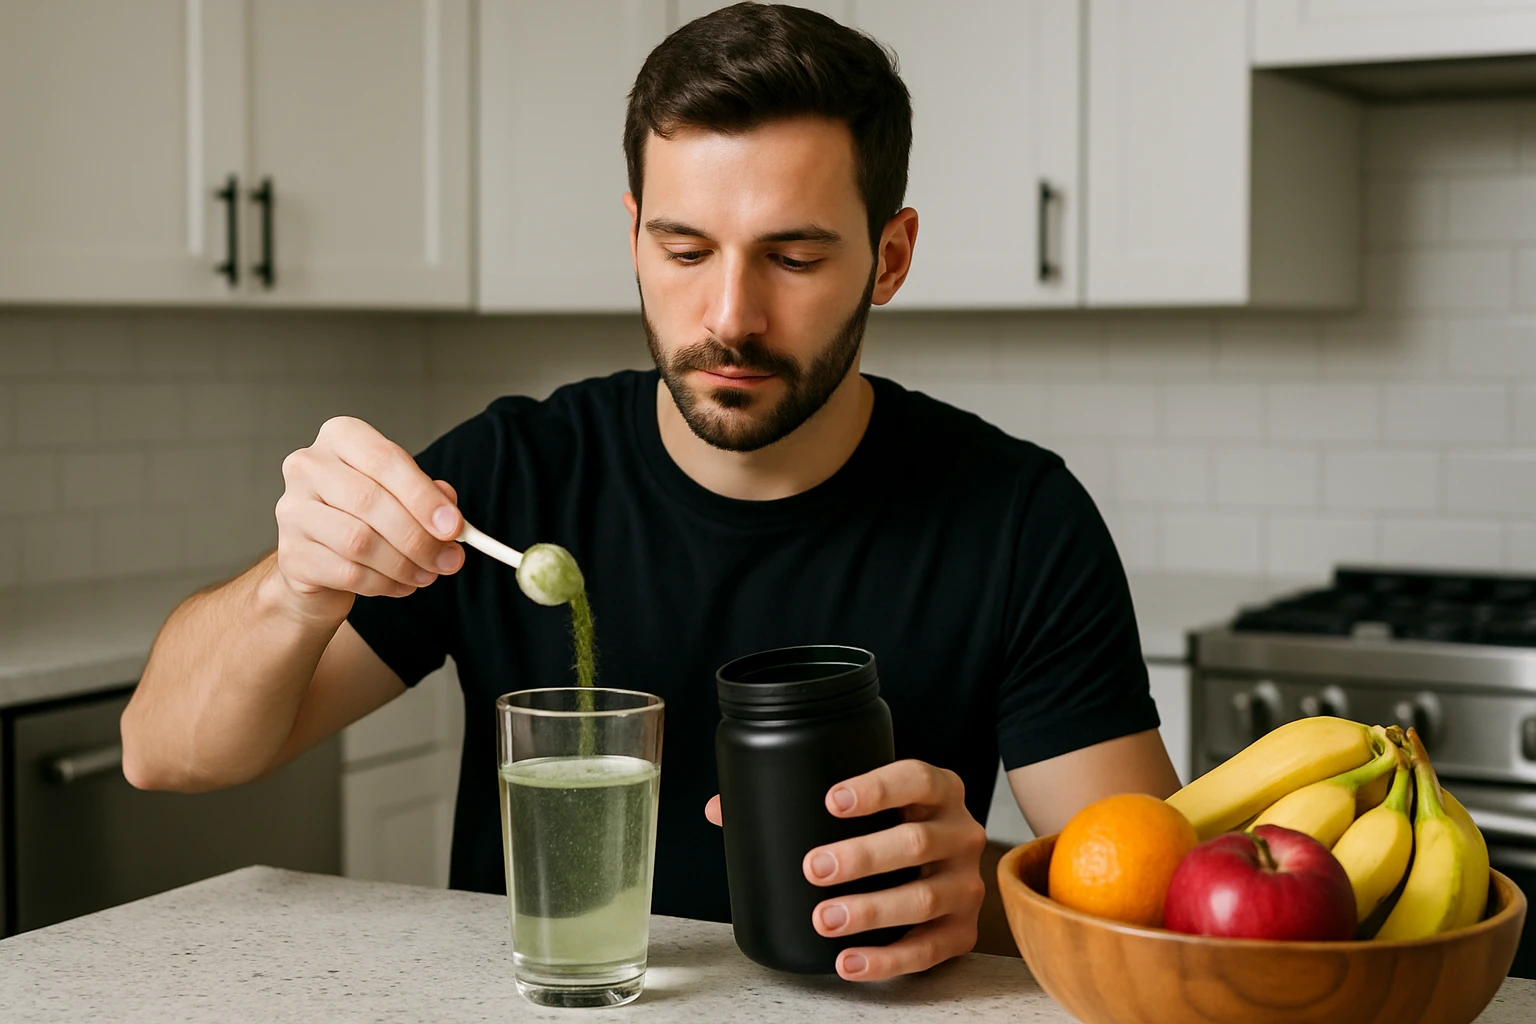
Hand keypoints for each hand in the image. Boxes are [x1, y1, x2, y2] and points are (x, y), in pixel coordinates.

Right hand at [272, 416, 463, 620]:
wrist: (319, 559)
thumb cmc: (365, 515)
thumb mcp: (401, 494)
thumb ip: (428, 497)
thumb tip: (450, 519)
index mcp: (340, 437)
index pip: (384, 459)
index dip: (423, 496)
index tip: (454, 526)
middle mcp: (307, 467)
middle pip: (369, 501)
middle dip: (418, 536)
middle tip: (449, 560)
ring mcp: (292, 511)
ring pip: (358, 541)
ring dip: (404, 564)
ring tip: (428, 574)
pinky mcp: (291, 555)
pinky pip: (347, 573)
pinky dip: (385, 584)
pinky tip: (402, 584)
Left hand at [702, 759, 986, 981]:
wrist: (948, 871)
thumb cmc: (895, 828)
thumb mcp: (866, 806)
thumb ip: (797, 800)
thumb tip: (720, 809)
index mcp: (938, 791)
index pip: (915, 777)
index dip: (877, 787)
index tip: (832, 800)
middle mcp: (960, 833)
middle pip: (917, 841)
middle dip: (863, 856)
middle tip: (814, 867)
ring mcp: (965, 885)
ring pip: (924, 897)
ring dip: (871, 910)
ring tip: (824, 918)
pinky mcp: (963, 932)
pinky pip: (928, 950)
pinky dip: (886, 959)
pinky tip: (849, 959)